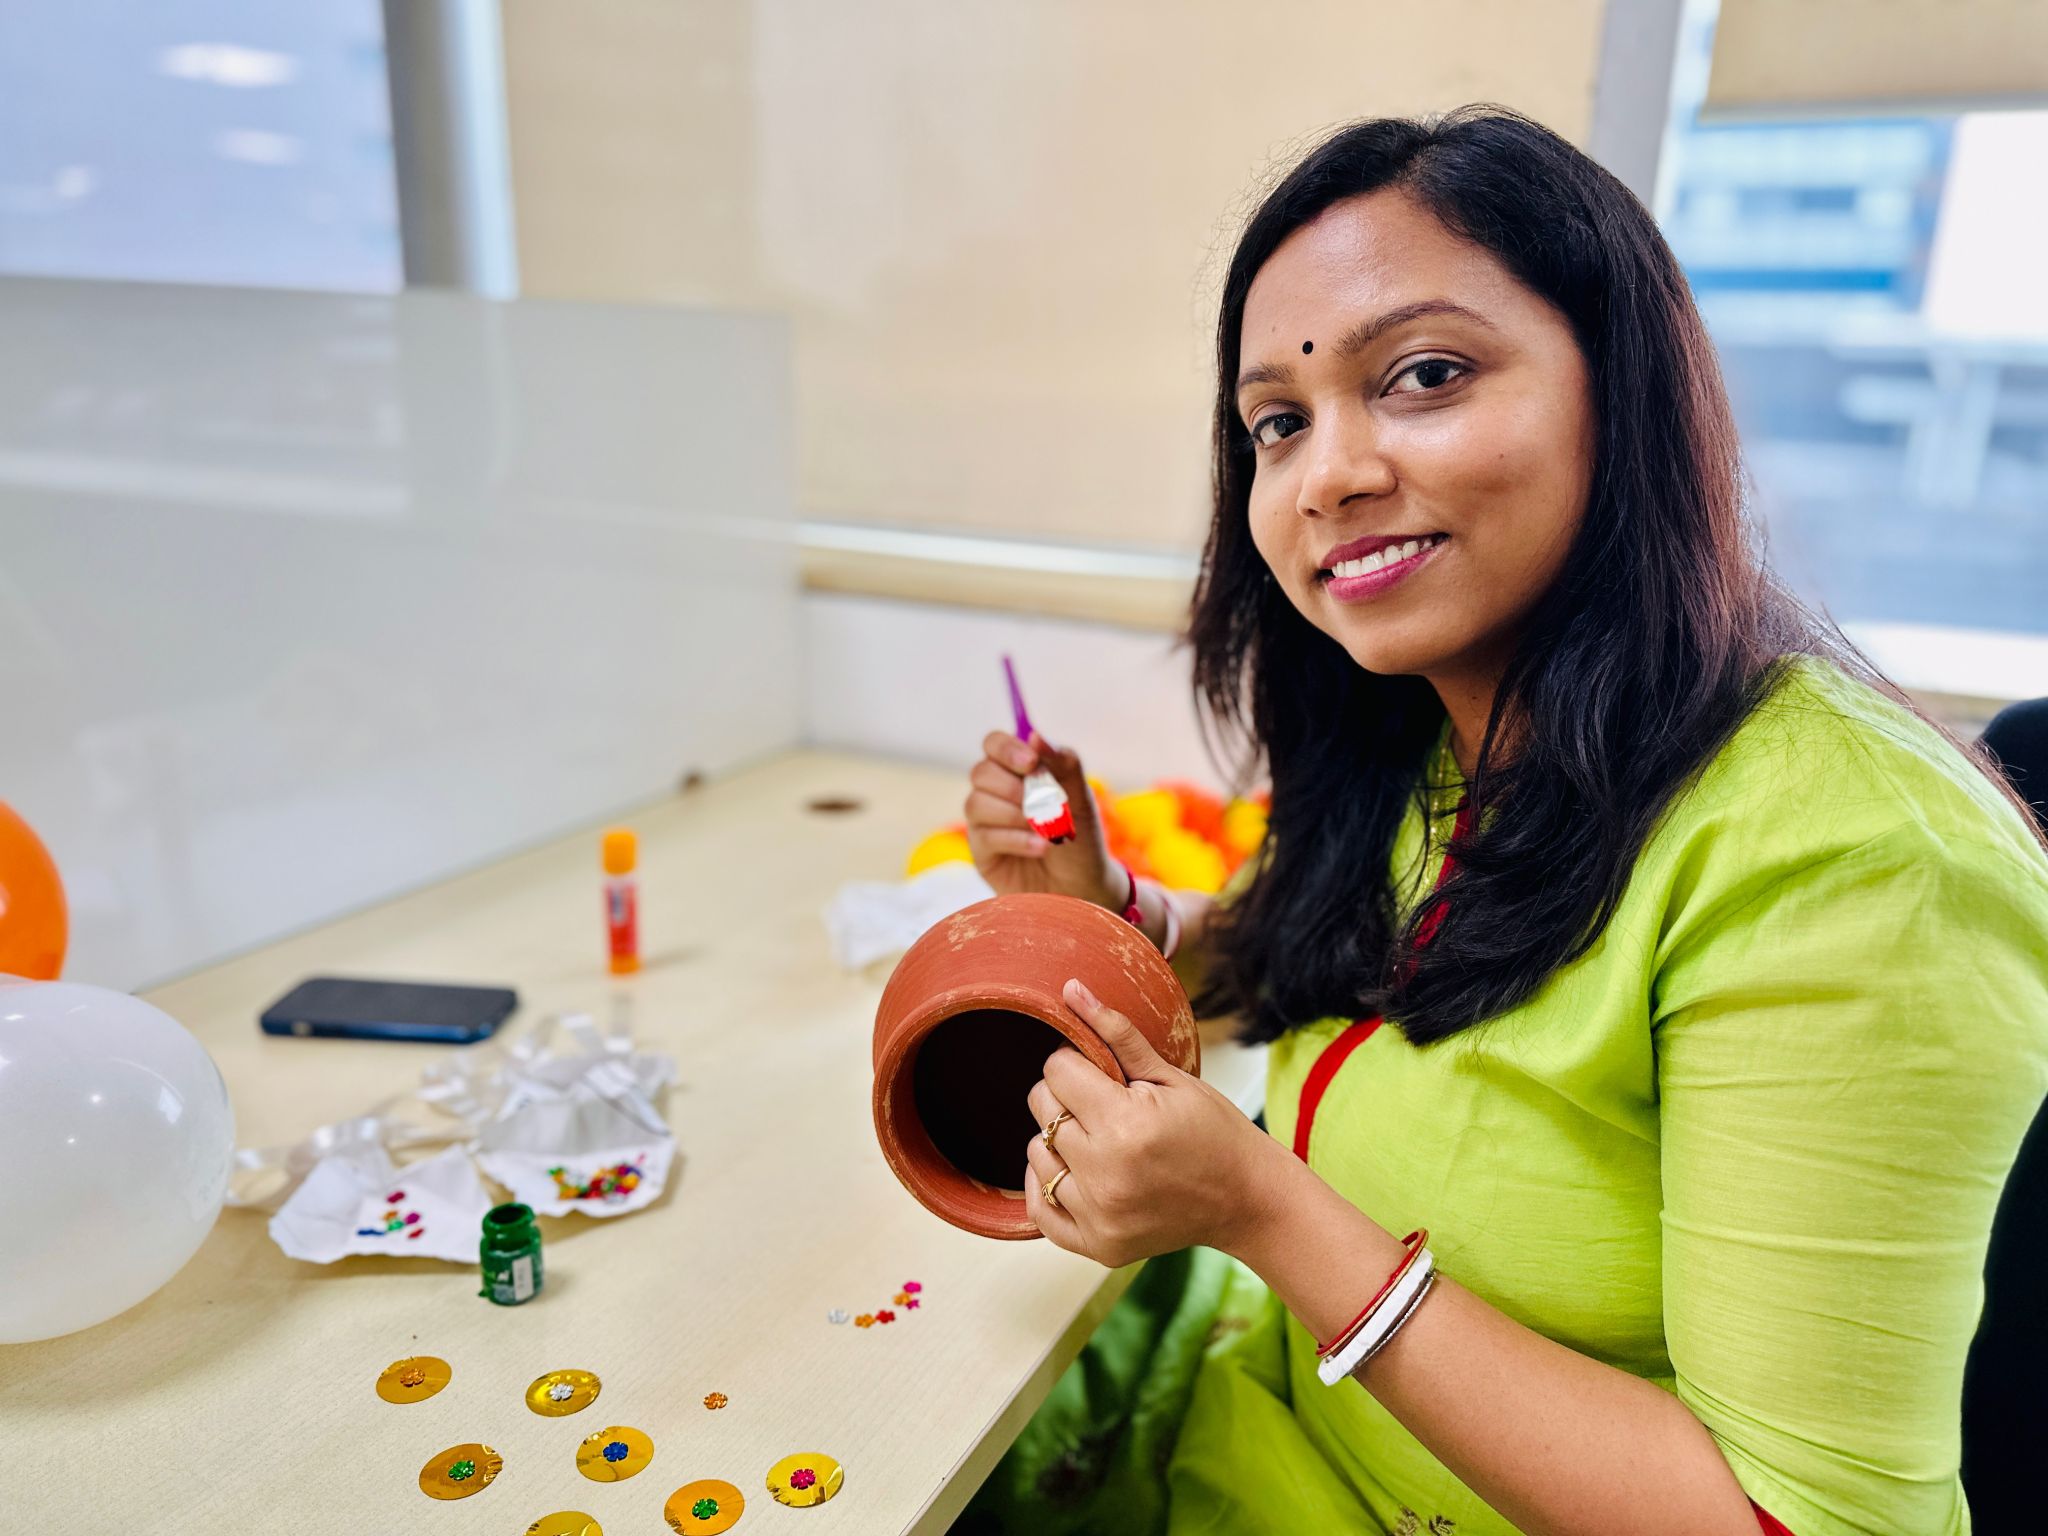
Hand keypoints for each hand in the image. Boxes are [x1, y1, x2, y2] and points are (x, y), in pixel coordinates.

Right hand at [963, 731, 1120, 908]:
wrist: (1085, 887)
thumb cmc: (1082, 839)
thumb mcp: (1080, 797)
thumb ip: (1062, 762)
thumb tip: (1034, 735)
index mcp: (1018, 772)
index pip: (994, 744)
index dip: (1007, 748)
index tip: (1031, 763)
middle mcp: (996, 793)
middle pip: (980, 772)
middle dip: (1012, 787)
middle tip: (1041, 804)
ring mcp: (985, 823)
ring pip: (975, 803)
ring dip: (1015, 814)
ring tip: (1046, 830)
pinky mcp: (982, 852)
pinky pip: (984, 836)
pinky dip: (1016, 839)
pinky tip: (1041, 847)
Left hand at [1024, 978, 1284, 1266]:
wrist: (1247, 1198)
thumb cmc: (1214, 1130)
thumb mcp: (1170, 1075)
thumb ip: (1116, 1033)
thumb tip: (1071, 990)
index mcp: (1126, 1123)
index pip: (1057, 1071)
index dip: (1075, 1062)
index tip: (1101, 1071)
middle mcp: (1106, 1173)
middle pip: (1042, 1109)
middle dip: (1065, 1095)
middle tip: (1102, 1102)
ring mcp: (1100, 1215)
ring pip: (1036, 1154)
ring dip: (1057, 1138)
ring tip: (1100, 1137)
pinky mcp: (1098, 1244)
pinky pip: (1040, 1208)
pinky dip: (1047, 1183)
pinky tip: (1076, 1169)